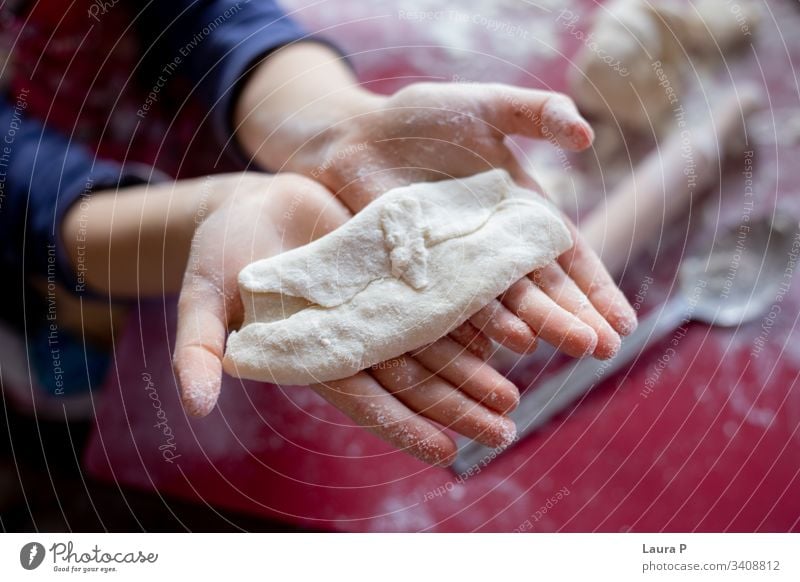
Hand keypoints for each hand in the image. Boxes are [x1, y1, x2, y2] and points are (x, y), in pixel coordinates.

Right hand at [172, 172, 518, 465]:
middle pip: (413, 378)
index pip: (365, 400)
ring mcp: (379, 303)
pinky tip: (506, 328)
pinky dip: (470, 312)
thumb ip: (198, 350)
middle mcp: (356, 336)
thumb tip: (194, 409)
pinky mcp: (394, 267)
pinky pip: (439, 292)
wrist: (252, 202)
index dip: (404, 425)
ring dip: (473, 367)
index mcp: (315, 354)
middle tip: (502, 431)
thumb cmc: (220, 252)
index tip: (445, 453)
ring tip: (512, 392)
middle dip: (456, 406)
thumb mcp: (202, 300)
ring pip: (435, 342)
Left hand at [242, 75, 637, 358]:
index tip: (624, 323)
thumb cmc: (425, 119)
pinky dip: (472, 324)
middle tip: (602, 349)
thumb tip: (587, 135)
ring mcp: (457, 266)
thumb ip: (536, 114)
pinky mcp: (419, 274)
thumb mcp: (487, 105)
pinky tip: (496, 345)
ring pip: (501, 305)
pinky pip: (447, 304)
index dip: (596, 290)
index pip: (568, 259)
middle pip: (542, 290)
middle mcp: (495, 249)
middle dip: (572, 318)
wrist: (358, 137)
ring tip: (564, 347)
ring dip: (533, 326)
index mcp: (522, 214)